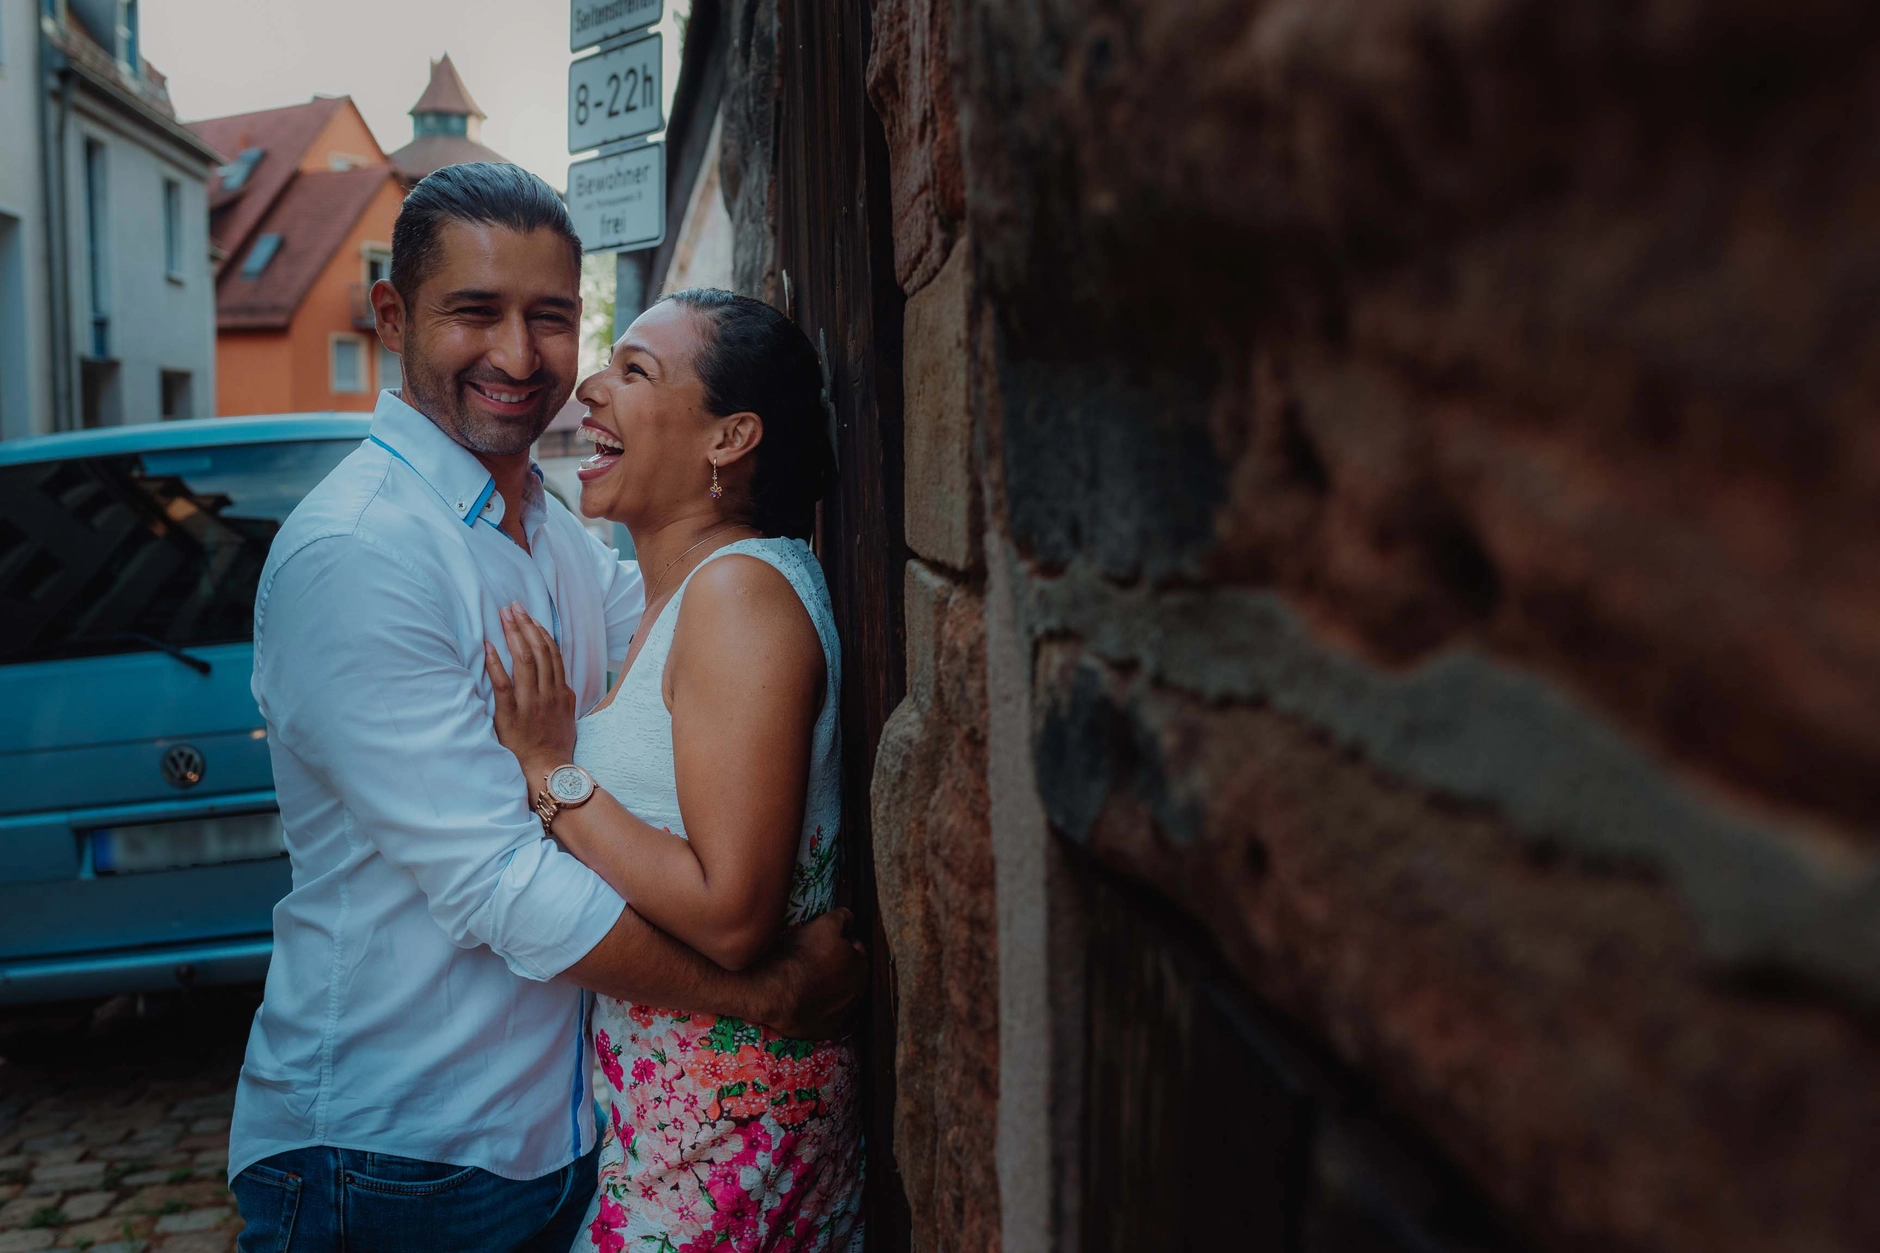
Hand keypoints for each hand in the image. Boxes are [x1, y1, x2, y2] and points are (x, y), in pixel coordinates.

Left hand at [484, 604, 577, 782]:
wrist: (548, 770)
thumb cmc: (556, 746)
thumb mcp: (567, 717)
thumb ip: (563, 697)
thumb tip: (560, 682)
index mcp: (561, 691)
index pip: (553, 653)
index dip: (541, 632)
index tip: (531, 617)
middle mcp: (548, 693)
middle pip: (539, 651)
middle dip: (526, 625)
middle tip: (514, 607)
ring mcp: (530, 703)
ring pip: (524, 661)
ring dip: (513, 635)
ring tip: (503, 616)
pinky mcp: (511, 715)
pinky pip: (503, 684)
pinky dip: (495, 663)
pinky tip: (487, 646)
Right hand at [748, 908, 868, 1038]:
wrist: (774, 992)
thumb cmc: (800, 956)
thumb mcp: (825, 924)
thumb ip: (844, 919)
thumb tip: (850, 920)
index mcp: (861, 965)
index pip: (855, 949)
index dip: (839, 945)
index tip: (822, 946)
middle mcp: (860, 991)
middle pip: (851, 974)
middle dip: (839, 968)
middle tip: (815, 964)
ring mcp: (847, 1014)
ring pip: (843, 996)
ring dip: (833, 990)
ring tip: (810, 984)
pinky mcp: (832, 1031)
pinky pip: (834, 1019)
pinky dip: (826, 1012)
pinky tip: (811, 1004)